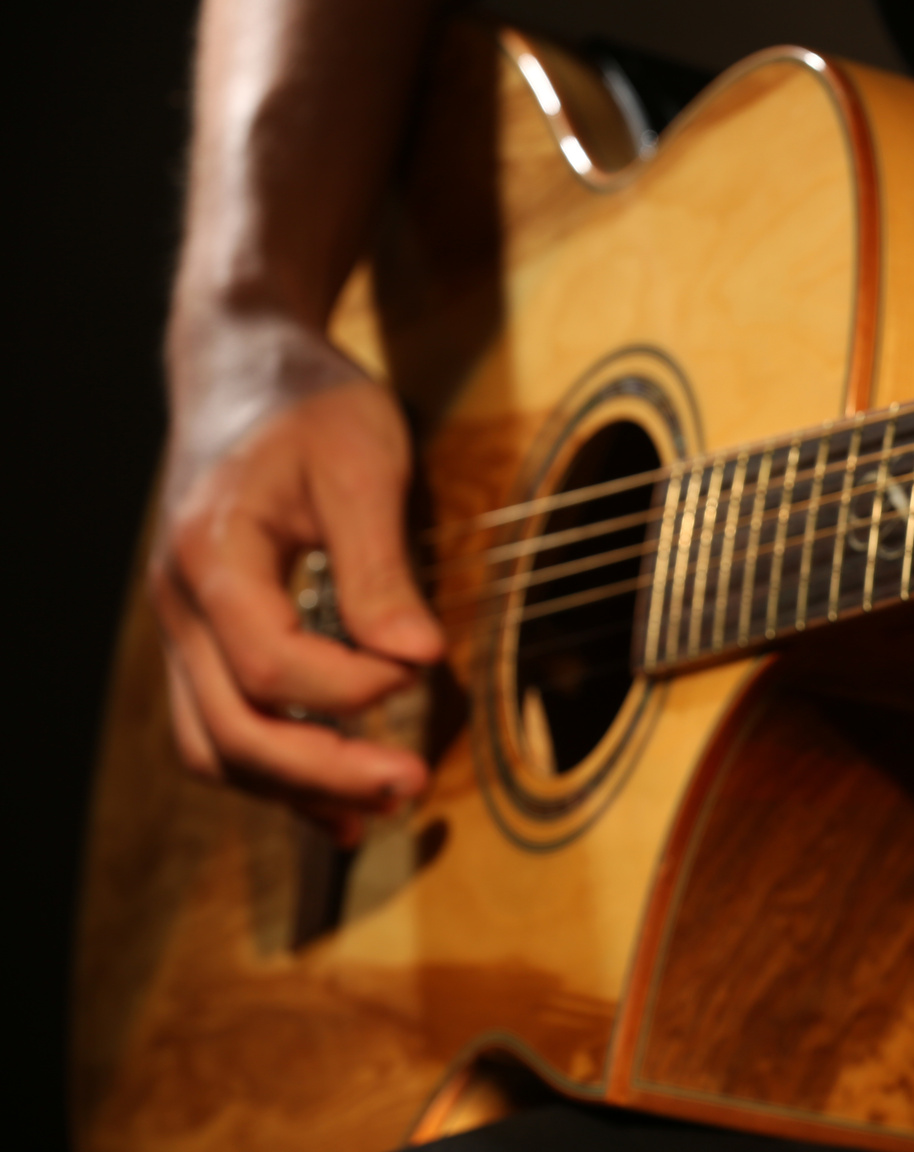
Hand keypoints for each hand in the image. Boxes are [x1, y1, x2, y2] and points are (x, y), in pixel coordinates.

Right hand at [153, 310, 442, 841]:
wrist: (244, 366)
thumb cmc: (306, 402)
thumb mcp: (360, 461)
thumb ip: (378, 565)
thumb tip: (415, 656)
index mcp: (212, 555)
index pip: (268, 661)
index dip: (349, 687)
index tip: (422, 669)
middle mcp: (181, 604)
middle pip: (229, 728)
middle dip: (320, 771)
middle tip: (409, 785)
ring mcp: (185, 627)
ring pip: (214, 744)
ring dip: (293, 788)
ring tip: (378, 808)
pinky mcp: (208, 637)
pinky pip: (223, 726)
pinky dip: (277, 771)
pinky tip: (337, 800)